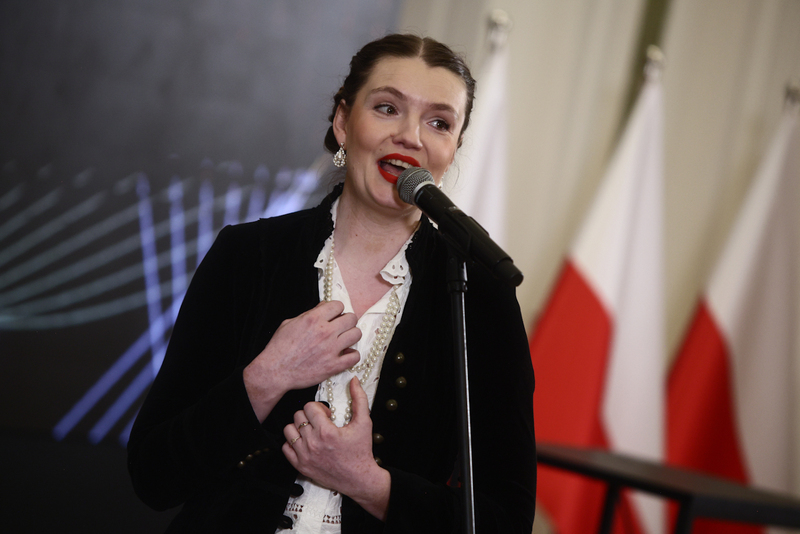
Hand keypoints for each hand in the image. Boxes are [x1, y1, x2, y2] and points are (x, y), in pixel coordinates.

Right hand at [244, 301, 360, 420]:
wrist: (275, 371)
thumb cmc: (279, 347)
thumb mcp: (290, 323)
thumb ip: (309, 314)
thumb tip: (323, 307)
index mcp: (314, 319)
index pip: (338, 305)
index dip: (337, 309)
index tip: (334, 315)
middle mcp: (325, 332)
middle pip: (351, 318)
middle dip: (347, 320)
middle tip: (341, 326)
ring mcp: (331, 349)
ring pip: (356, 334)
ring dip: (351, 335)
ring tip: (344, 339)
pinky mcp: (333, 366)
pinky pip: (355, 357)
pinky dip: (352, 355)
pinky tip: (345, 355)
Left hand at [282, 378, 389, 519]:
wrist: (359, 478)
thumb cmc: (361, 451)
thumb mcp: (364, 422)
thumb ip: (359, 399)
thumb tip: (354, 380)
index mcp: (326, 431)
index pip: (309, 407)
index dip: (319, 408)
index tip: (327, 415)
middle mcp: (312, 443)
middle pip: (298, 416)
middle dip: (309, 416)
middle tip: (320, 423)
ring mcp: (304, 456)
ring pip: (289, 430)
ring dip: (299, 428)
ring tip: (311, 431)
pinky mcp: (300, 466)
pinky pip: (285, 448)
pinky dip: (293, 443)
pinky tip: (305, 443)